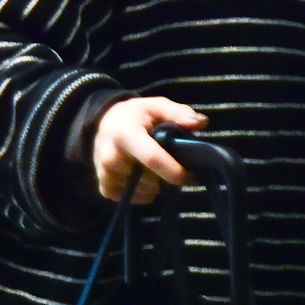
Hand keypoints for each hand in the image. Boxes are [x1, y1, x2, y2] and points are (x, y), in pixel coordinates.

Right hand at [91, 97, 208, 204]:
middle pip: (151, 178)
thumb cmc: (134, 115)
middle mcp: (111, 158)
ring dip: (156, 184)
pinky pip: (135, 198)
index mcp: (125, 135)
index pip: (152, 159)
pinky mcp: (104, 188)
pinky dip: (144, 192)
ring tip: (152, 166)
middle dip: (167, 175)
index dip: (174, 171)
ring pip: (145, 190)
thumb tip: (202, 123)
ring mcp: (106, 175)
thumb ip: (178, 113)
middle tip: (169, 162)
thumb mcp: (156, 106)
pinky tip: (141, 176)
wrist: (102, 123)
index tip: (190, 174)